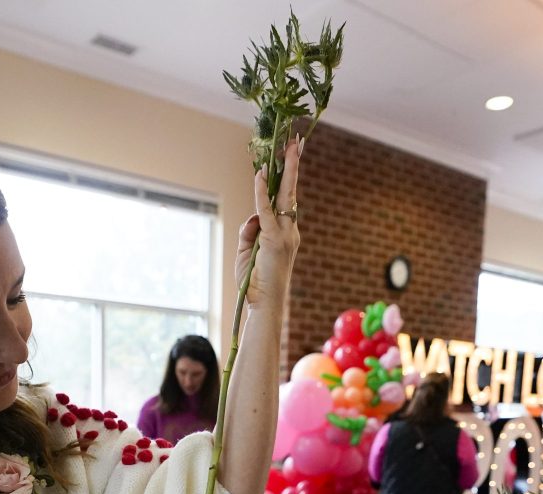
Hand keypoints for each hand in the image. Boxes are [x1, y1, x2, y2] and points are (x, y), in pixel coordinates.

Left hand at [236, 138, 302, 314]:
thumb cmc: (255, 283)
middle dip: (294, 164)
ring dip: (287, 169)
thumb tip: (253, 216)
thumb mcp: (245, 252)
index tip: (289, 154)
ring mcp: (286, 234)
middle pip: (291, 190)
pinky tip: (262, 174)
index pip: (285, 200)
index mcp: (285, 233)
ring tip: (290, 145)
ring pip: (286, 194)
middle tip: (297, 139)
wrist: (264, 305)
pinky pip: (266, 210)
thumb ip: (249, 231)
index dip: (286, 177)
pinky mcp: (275, 240)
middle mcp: (290, 230)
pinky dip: (262, 192)